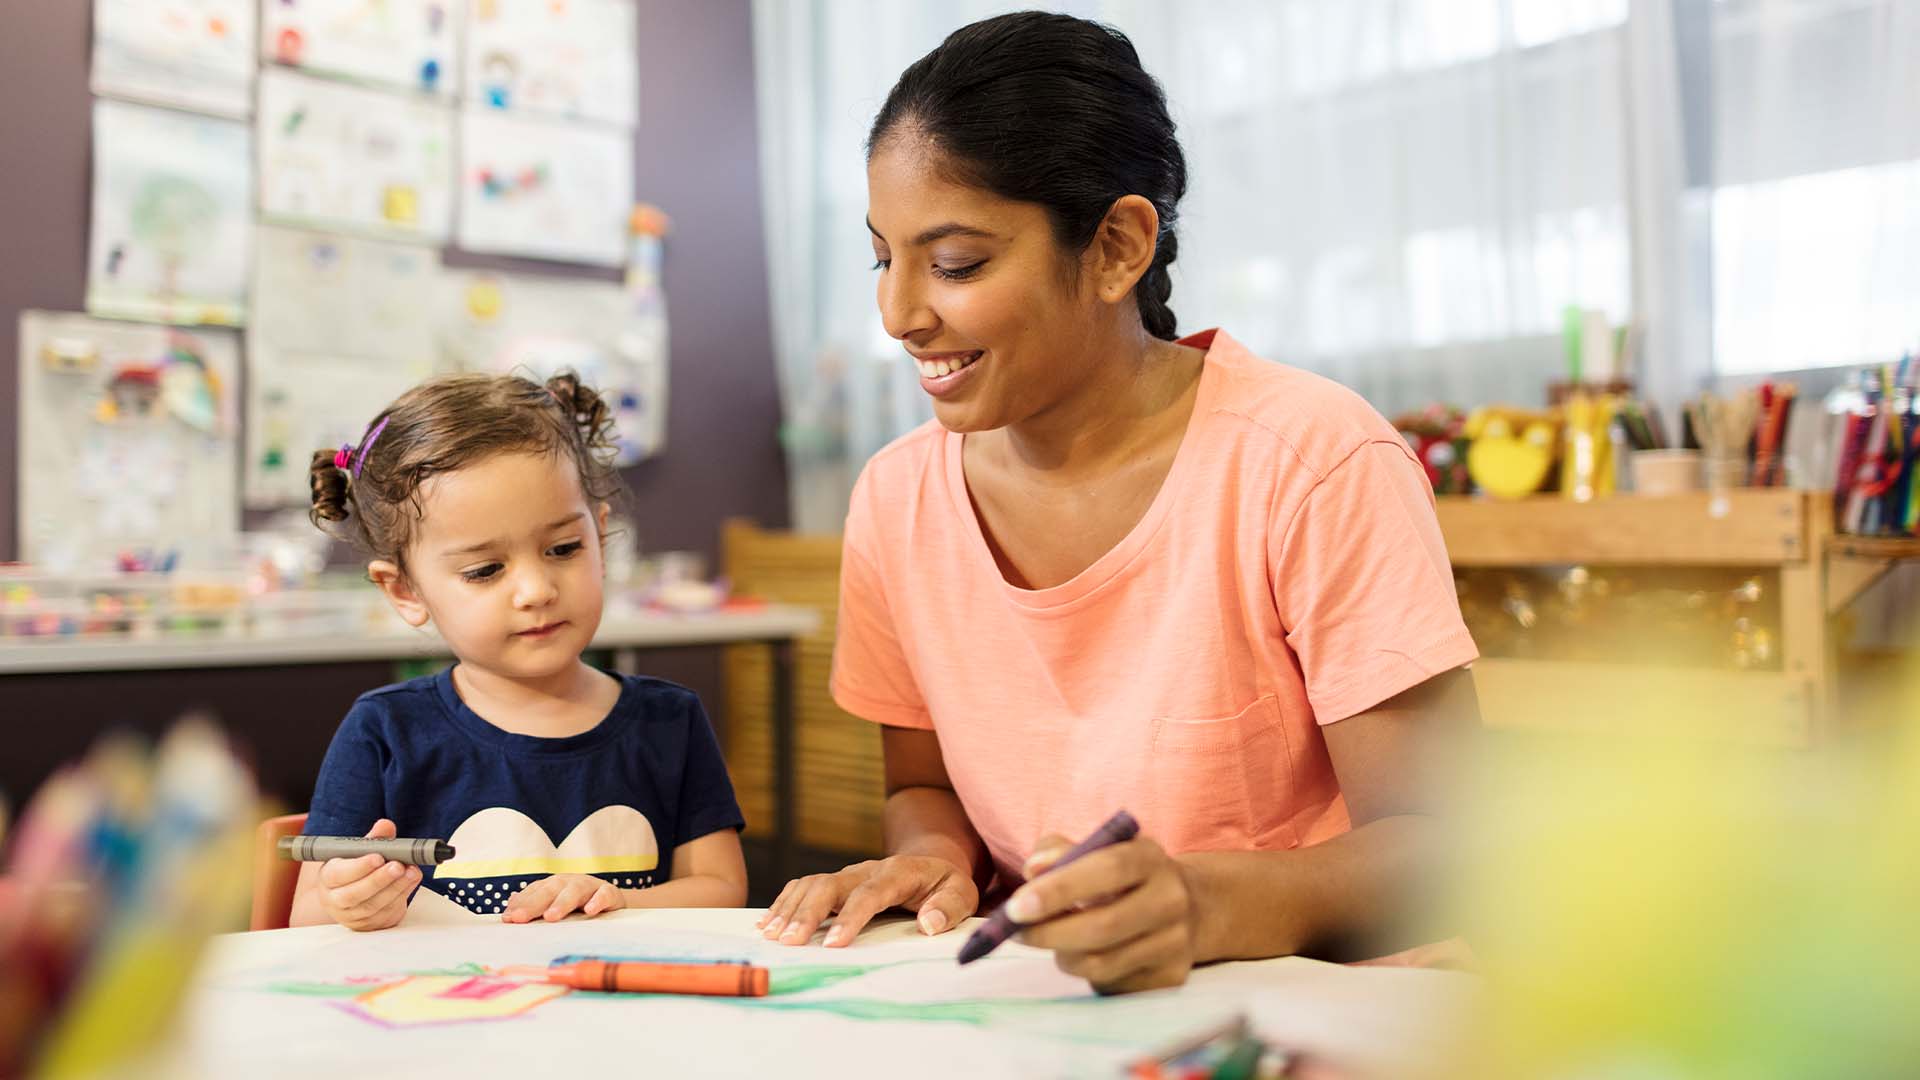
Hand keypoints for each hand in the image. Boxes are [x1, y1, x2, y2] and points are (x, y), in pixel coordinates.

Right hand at [317, 818, 419, 931]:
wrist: (350, 897)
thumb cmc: (354, 870)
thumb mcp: (358, 852)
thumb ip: (373, 839)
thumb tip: (385, 826)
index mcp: (328, 878)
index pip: (339, 874)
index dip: (359, 867)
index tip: (378, 857)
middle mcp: (335, 900)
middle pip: (354, 894)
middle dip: (379, 879)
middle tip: (398, 866)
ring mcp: (351, 916)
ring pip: (372, 906)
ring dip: (395, 888)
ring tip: (411, 872)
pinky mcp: (369, 926)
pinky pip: (385, 915)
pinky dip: (401, 897)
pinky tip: (411, 882)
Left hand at [503, 874, 625, 922]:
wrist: (612, 899)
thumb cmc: (578, 904)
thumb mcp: (555, 905)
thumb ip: (533, 907)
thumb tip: (507, 911)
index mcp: (553, 885)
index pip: (534, 893)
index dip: (521, 904)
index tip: (508, 919)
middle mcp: (569, 883)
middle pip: (550, 890)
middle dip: (534, 904)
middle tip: (520, 918)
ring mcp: (589, 886)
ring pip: (574, 892)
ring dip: (562, 903)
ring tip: (551, 917)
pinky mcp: (609, 893)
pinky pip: (604, 895)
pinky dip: (597, 901)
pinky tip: (590, 911)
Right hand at [757, 855, 978, 947]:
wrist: (931, 863)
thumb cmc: (946, 885)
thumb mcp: (962, 894)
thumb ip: (949, 908)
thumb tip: (929, 925)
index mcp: (898, 873)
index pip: (870, 893)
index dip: (851, 917)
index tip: (834, 944)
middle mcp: (867, 870)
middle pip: (830, 885)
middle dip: (807, 914)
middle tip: (789, 944)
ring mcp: (849, 875)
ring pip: (812, 884)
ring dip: (790, 909)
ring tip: (772, 937)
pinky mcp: (837, 883)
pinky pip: (805, 887)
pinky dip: (784, 903)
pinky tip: (768, 923)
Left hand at [1009, 833, 1199, 993]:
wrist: (1186, 908)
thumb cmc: (1121, 877)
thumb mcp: (1096, 850)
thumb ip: (1058, 852)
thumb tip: (1033, 871)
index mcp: (1150, 857)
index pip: (1108, 869)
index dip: (1059, 889)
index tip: (1016, 907)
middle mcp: (1171, 899)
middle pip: (1104, 926)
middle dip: (1048, 933)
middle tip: (1015, 933)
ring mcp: (1175, 942)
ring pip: (1102, 963)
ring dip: (1062, 956)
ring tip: (1052, 942)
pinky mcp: (1170, 978)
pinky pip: (1111, 985)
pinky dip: (1085, 974)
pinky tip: (1084, 956)